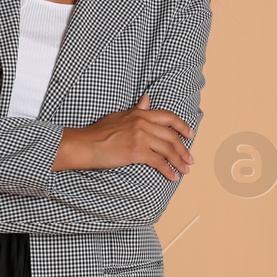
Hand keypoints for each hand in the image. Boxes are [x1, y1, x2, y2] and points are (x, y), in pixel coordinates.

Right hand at [54, 94, 195, 180]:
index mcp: (140, 113)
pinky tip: (173, 176)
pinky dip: (168, 170)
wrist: (86, 144)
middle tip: (190, 159)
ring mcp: (141, 137)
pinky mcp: (137, 152)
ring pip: (168, 150)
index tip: (191, 134)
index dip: (182, 126)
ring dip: (180, 161)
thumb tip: (147, 99)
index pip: (169, 117)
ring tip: (185, 170)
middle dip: (184, 149)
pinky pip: (159, 162)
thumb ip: (137, 109)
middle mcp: (143, 123)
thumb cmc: (98, 132)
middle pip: (172, 136)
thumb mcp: (120, 116)